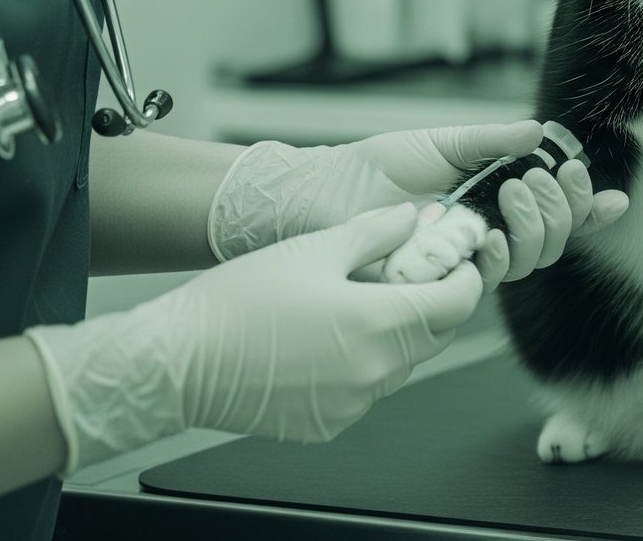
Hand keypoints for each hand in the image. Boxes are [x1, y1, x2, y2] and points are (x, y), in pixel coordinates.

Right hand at [25, 204, 486, 472]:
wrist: (176, 362)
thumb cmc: (237, 302)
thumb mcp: (313, 248)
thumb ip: (375, 231)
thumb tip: (413, 218)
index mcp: (379, 323)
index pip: (457, 303)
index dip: (466, 278)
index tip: (460, 262)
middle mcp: (375, 370)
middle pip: (435, 335)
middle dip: (434, 304)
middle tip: (416, 276)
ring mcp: (353, 403)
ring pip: (402, 364)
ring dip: (398, 335)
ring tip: (362, 305)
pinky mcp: (327, 424)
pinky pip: (365, 390)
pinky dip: (363, 366)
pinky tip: (329, 342)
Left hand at [209, 122, 628, 280]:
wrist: (324, 194)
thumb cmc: (375, 169)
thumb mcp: (442, 144)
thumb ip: (493, 141)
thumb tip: (540, 134)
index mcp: (496, 201)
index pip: (557, 212)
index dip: (590, 211)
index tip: (612, 200)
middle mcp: (491, 234)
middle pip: (556, 238)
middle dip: (564, 208)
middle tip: (538, 178)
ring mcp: (469, 260)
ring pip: (534, 259)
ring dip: (537, 225)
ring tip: (512, 191)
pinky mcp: (444, 281)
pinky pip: (493, 278)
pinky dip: (502, 255)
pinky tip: (490, 236)